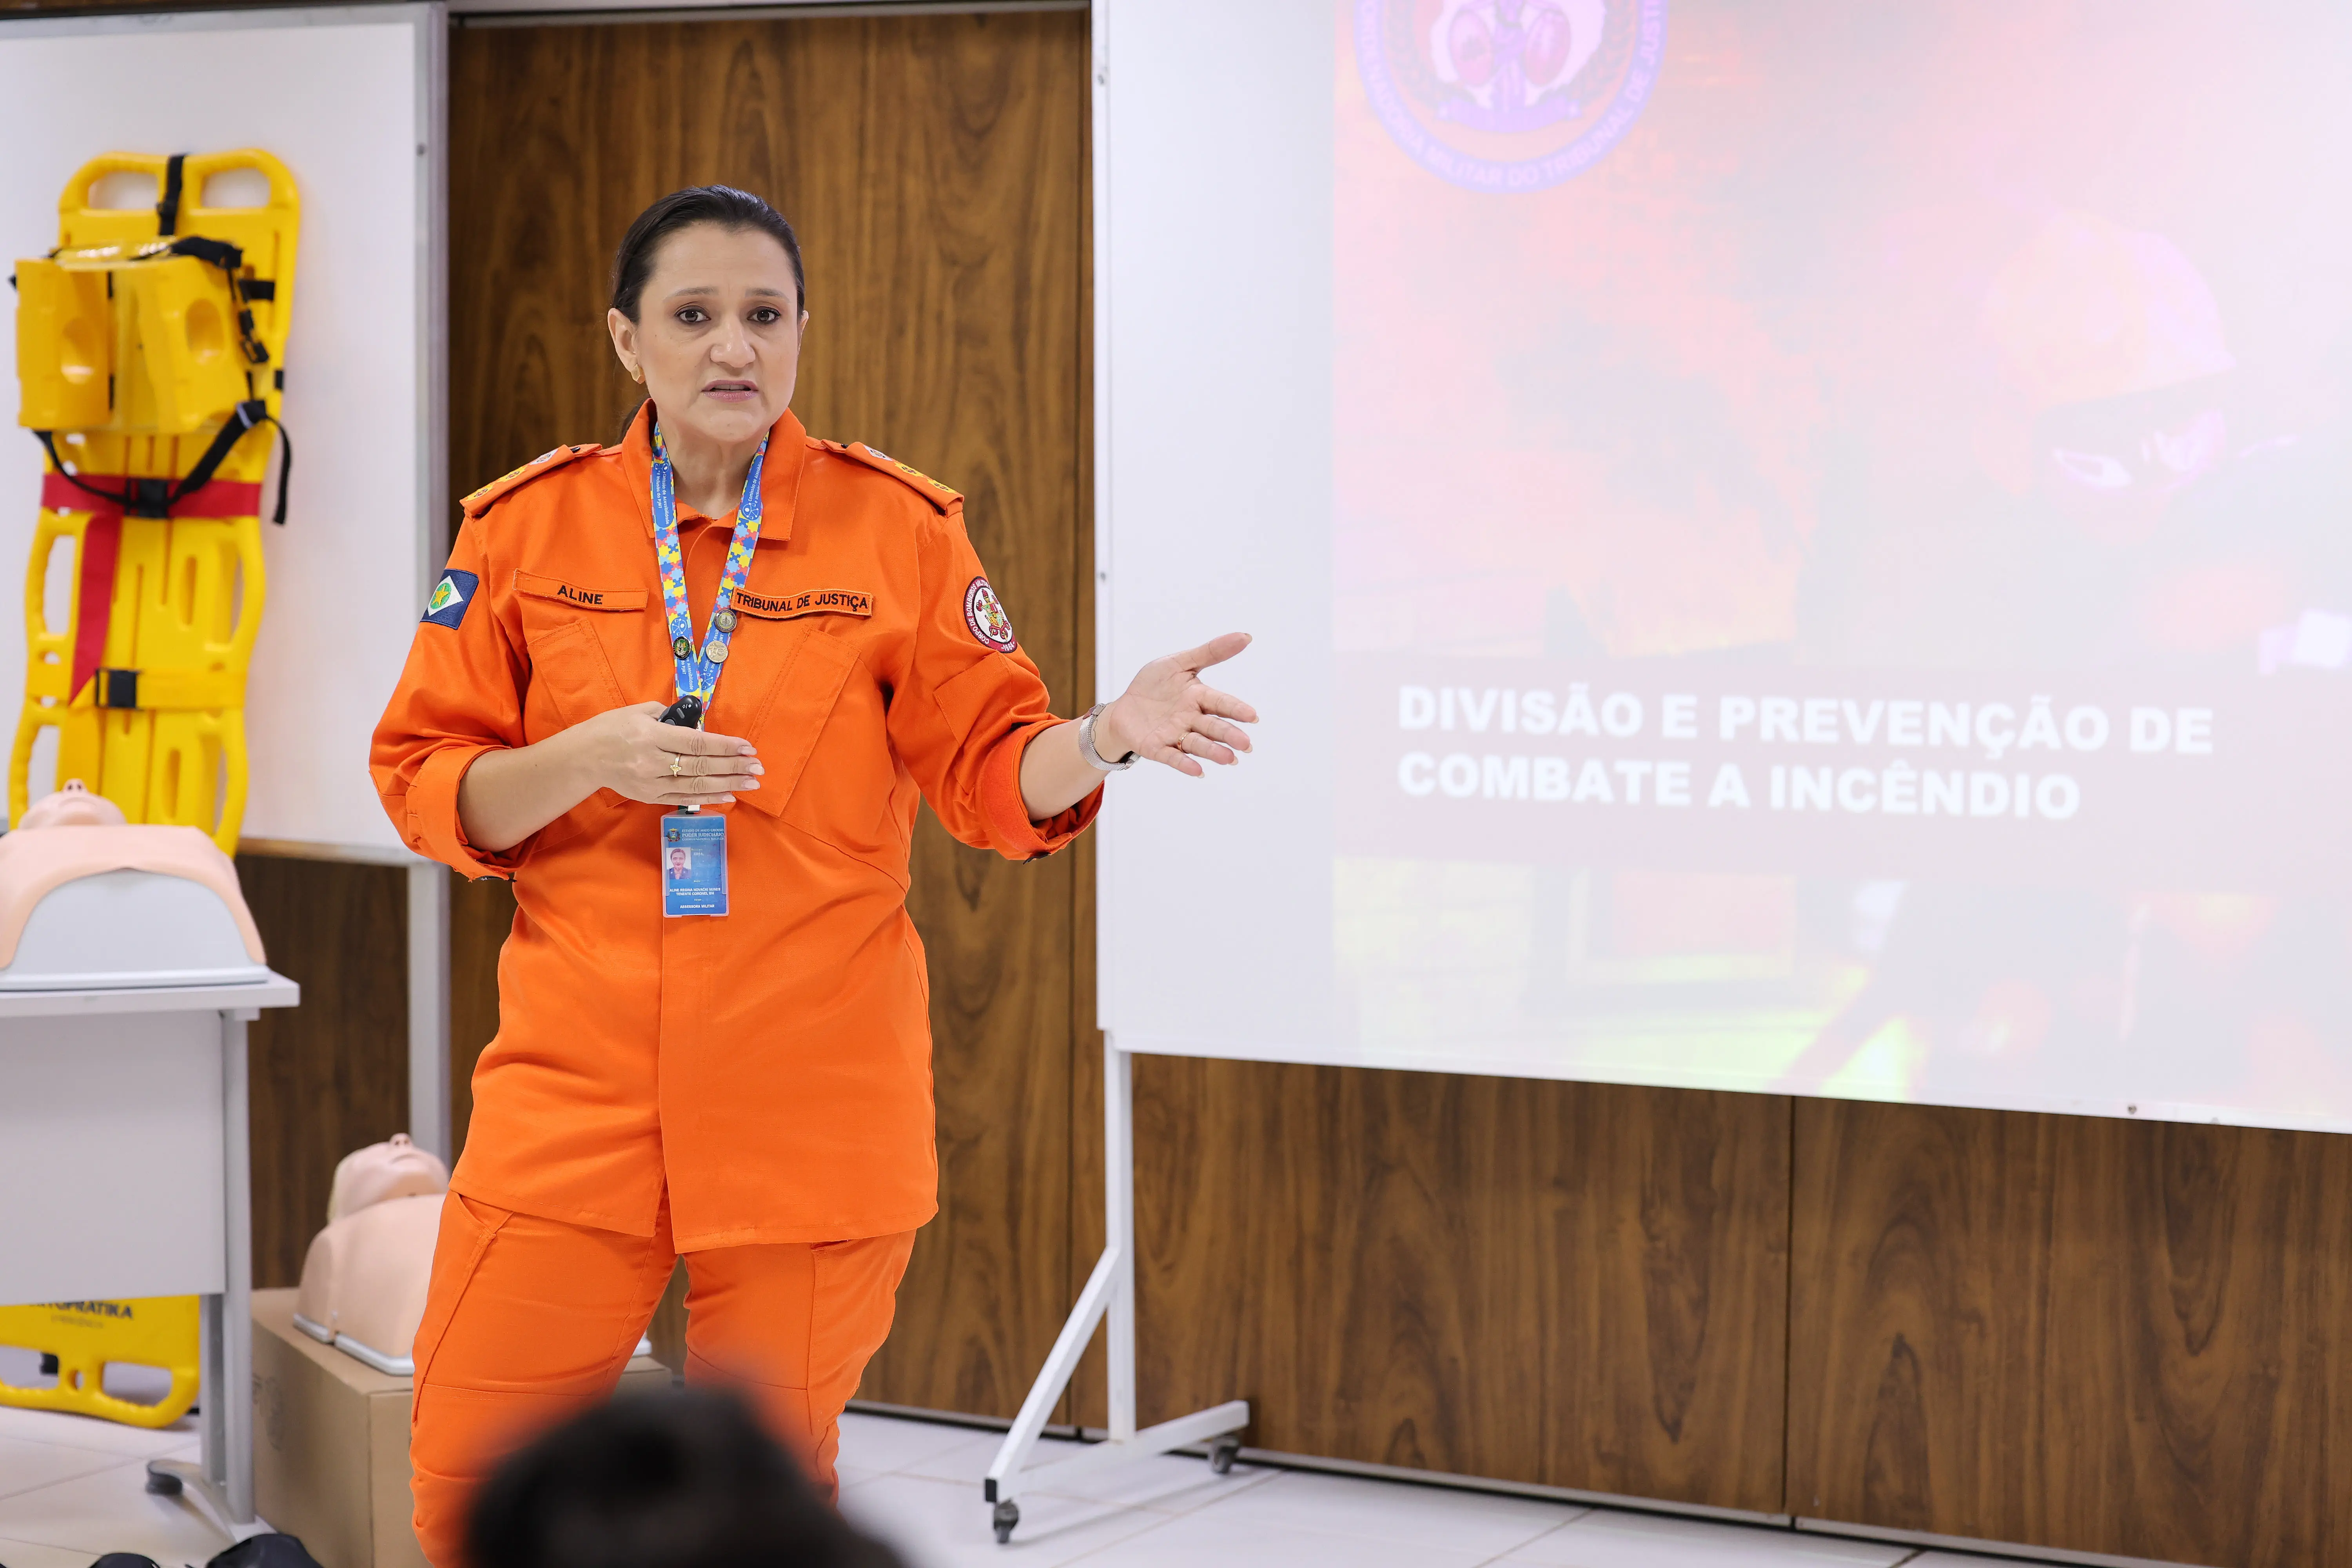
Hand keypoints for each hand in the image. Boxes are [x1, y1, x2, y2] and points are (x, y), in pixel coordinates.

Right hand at [570, 701, 762, 806]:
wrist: (583, 756)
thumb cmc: (611, 728)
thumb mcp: (638, 712)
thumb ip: (670, 716)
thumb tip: (698, 725)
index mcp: (650, 736)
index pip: (696, 743)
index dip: (725, 746)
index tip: (748, 747)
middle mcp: (652, 761)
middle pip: (701, 766)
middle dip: (733, 766)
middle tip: (758, 767)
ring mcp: (651, 782)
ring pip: (696, 785)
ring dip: (728, 784)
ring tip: (752, 782)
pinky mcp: (650, 797)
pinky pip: (684, 798)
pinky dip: (708, 797)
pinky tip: (729, 794)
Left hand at [1099, 633, 1257, 777]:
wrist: (1123, 707)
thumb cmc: (1153, 685)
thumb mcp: (1177, 663)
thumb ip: (1210, 652)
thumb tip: (1246, 636)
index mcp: (1198, 697)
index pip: (1220, 703)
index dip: (1236, 709)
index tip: (1253, 716)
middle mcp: (1191, 719)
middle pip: (1213, 727)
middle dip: (1229, 735)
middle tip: (1246, 744)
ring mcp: (1175, 735)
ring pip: (1197, 744)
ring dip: (1213, 752)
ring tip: (1230, 759)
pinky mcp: (1158, 748)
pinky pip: (1173, 757)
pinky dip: (1185, 764)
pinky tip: (1198, 771)